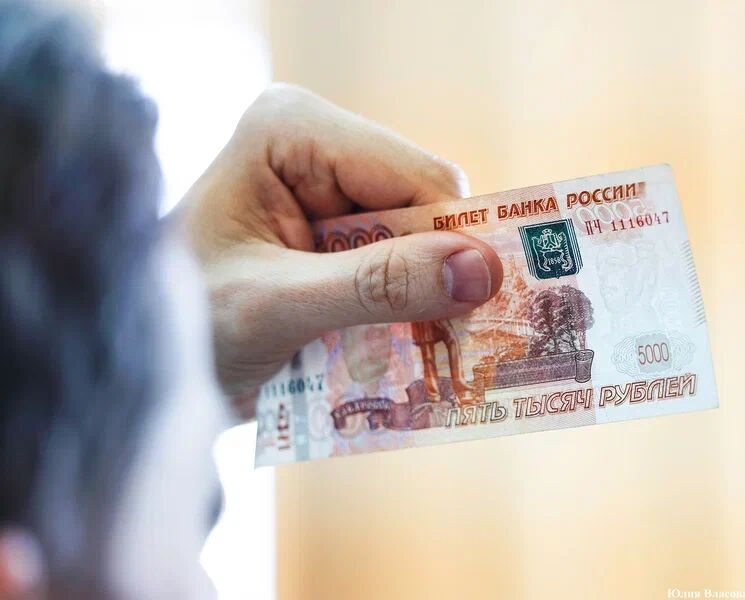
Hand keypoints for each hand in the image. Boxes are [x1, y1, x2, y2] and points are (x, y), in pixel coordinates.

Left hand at [177, 84, 502, 404]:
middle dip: (437, 275)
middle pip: (425, 208)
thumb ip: (376, 286)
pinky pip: (401, 266)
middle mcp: (316, 148)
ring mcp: (327, 192)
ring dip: (422, 301)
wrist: (143, 370)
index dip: (452, 242)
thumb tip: (481, 272)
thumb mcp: (276, 307)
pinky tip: (392, 348)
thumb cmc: (182, 327)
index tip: (477, 310)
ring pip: (422, 243)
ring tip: (414, 355)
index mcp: (291, 130)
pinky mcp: (334, 235)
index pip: (415, 176)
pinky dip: (405, 310)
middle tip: (452, 344)